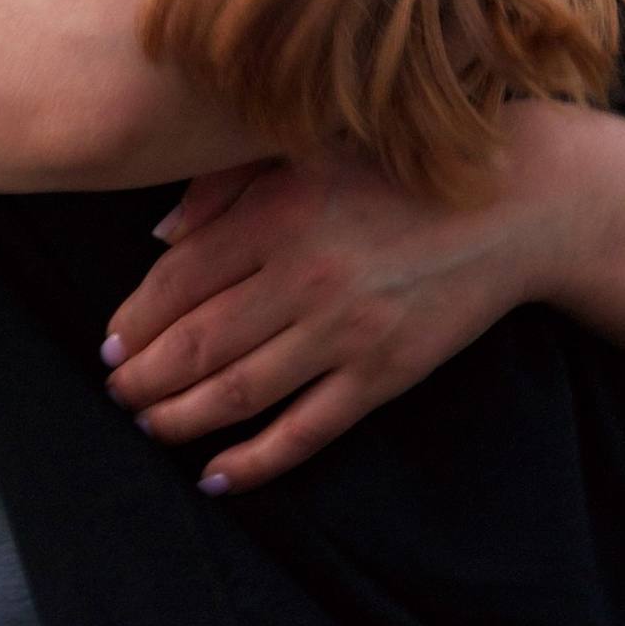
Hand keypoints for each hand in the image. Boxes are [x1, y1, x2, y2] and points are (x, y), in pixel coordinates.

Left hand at [100, 146, 559, 490]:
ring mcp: (345, 332)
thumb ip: (229, 186)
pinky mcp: (384, 374)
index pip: (177, 280)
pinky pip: (304, 431)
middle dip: (142, 377)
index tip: (109, 342)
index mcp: (278, 213)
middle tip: (117, 391)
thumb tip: (159, 237)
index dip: (132, 319)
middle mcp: (304, 276)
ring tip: (150, 425)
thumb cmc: (403, 172)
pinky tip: (215, 475)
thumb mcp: (310, 150)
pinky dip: (254, 462)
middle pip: (195, 344)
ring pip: (237, 393)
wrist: (515, 205)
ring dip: (180, 418)